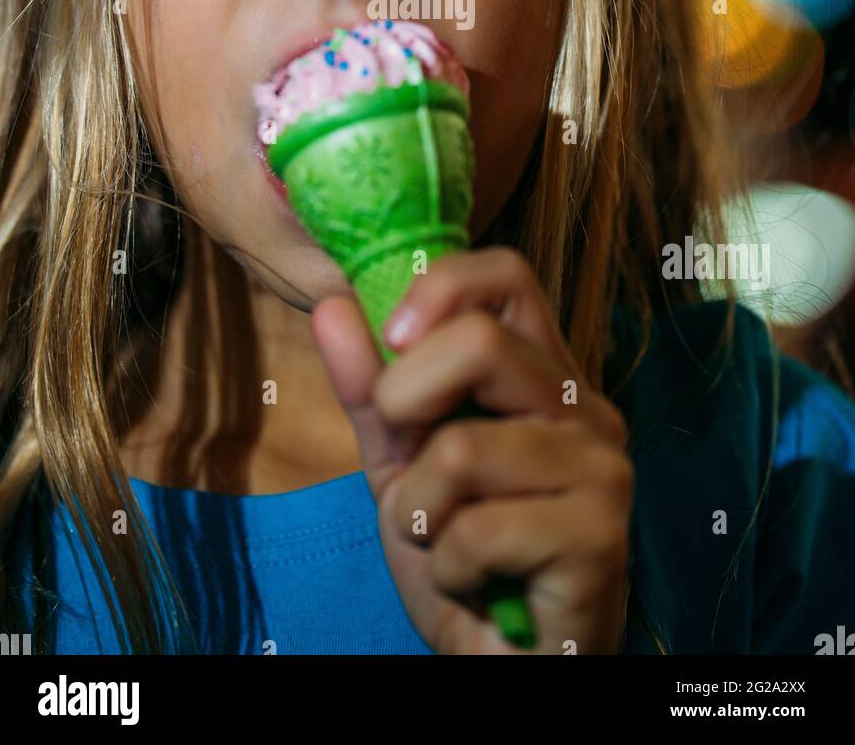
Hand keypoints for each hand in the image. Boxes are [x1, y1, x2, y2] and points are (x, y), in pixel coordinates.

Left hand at [312, 245, 633, 654]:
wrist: (507, 660)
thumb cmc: (463, 555)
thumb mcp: (400, 463)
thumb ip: (371, 387)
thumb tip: (335, 304)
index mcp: (543, 375)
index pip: (507, 276)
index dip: (441, 287)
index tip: (394, 338)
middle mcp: (584, 408)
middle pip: (480, 343)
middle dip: (405, 404)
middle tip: (408, 463)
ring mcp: (601, 469)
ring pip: (462, 449)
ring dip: (420, 511)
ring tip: (445, 539)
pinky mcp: (599, 535)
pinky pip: (474, 529)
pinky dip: (445, 566)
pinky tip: (473, 581)